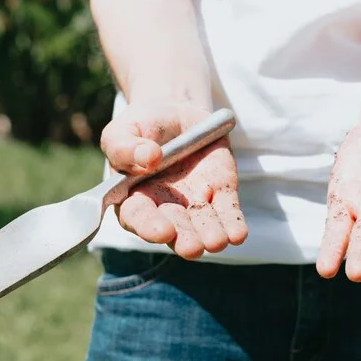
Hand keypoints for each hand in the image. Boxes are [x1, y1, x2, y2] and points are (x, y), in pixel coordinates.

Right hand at [100, 102, 247, 259]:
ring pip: (203, 226)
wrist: (176, 113)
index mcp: (134, 197)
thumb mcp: (123, 130)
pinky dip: (233, 225)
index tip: (163, 230)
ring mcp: (194, 203)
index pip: (137, 218)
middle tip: (192, 247)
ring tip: (216, 242)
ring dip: (211, 236)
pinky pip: (228, 212)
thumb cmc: (142, 125)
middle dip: (184, 239)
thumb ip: (126, 147)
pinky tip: (237, 235)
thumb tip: (150, 157)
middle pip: (174, 228)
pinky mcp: (221, 193)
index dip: (148, 227)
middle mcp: (165, 208)